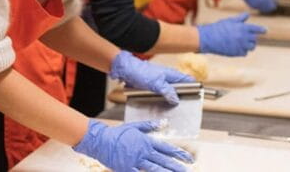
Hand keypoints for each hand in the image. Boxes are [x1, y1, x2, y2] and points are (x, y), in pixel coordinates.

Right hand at [73, 119, 192, 171]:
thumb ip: (150, 126)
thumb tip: (164, 123)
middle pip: (163, 160)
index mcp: (146, 141)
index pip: (166, 148)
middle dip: (177, 167)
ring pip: (155, 169)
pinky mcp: (128, 169)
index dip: (178, 153)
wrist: (101, 140)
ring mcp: (136, 161)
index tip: (188, 158)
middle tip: (187, 170)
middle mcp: (143, 151)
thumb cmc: (117, 133)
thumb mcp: (134, 126)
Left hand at [109, 51, 193, 104]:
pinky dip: (161, 101)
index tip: (200, 96)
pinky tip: (160, 107)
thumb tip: (176, 99)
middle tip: (185, 108)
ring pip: (170, 94)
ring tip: (173, 110)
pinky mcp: (153, 88)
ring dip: (170, 101)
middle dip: (182, 98)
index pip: (188, 80)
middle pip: (180, 89)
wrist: (125, 70)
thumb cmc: (139, 72)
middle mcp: (167, 78)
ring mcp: (160, 83)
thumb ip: (167, 90)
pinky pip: (160, 96)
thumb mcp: (156, 83)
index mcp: (171, 74)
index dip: (195, 87)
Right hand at [197, 12, 266, 56]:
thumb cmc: (218, 28)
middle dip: (252, 38)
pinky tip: (236, 48)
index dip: (261, 30)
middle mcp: (244, 37)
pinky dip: (242, 51)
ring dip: (249, 45)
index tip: (265, 30)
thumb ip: (240, 19)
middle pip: (254, 39)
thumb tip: (247, 14)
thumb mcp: (229, 21)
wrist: (209, 38)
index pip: (256, 29)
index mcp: (243, 28)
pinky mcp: (237, 53)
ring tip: (242, 43)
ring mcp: (241, 45)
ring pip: (251, 47)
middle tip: (247, 38)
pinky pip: (245, 53)